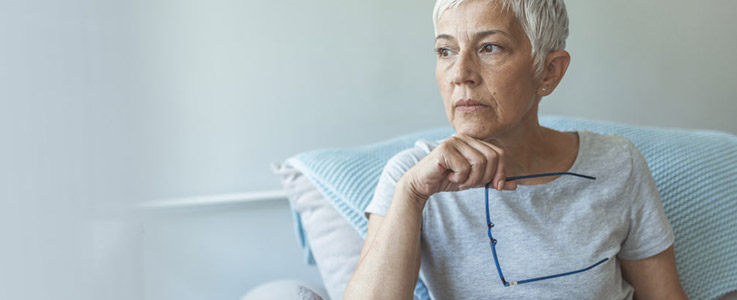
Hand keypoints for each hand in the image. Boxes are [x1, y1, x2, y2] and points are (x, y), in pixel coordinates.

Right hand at [400, 133, 516, 202]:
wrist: (423, 183)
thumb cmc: (448, 179)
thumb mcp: (475, 180)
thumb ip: (493, 180)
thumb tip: (514, 184)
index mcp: (474, 142)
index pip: (499, 153)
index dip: (501, 172)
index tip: (495, 186)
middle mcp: (465, 138)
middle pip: (491, 157)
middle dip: (485, 177)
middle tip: (471, 184)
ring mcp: (454, 141)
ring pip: (479, 163)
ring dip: (471, 179)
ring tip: (460, 181)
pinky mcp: (444, 150)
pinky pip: (464, 167)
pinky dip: (459, 178)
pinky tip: (449, 177)